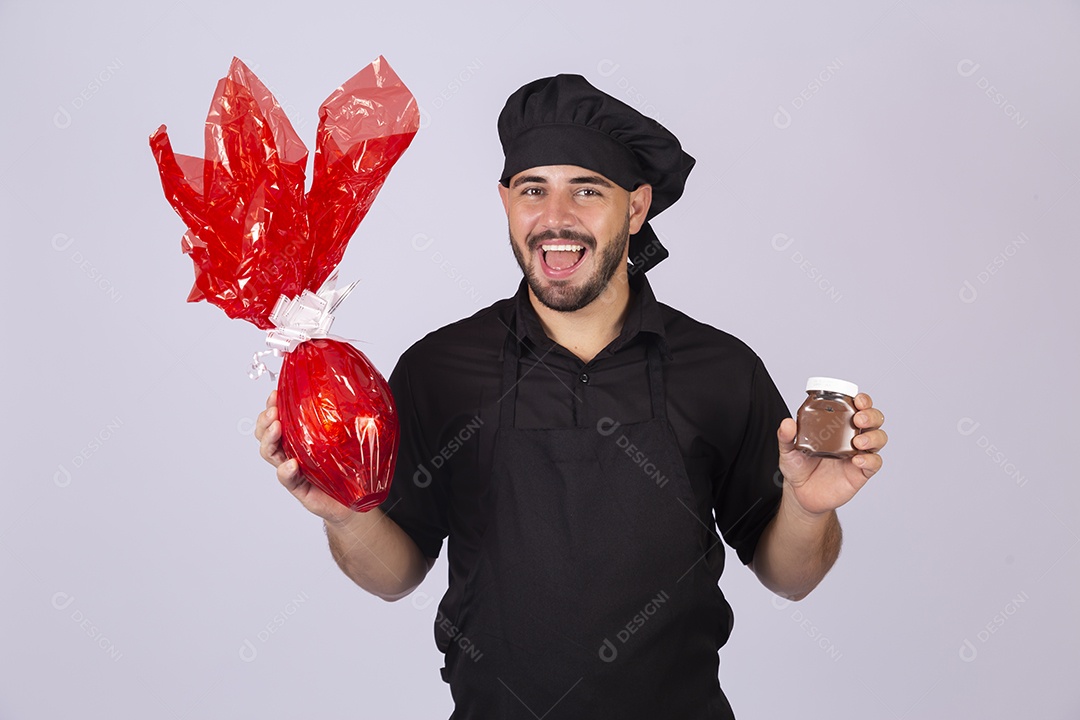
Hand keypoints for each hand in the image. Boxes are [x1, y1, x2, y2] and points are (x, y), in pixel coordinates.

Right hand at [254, 390, 353, 525]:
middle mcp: (292, 451)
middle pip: (266, 434)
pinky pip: (287, 478)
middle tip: (273, 411)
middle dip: (265, 420)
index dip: (272, 405)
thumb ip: (344, 419)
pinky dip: (286, 470)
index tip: (275, 394)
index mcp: (300, 436)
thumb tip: (349, 393)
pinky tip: (291, 464)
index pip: (278, 417)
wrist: (354, 499)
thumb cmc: (350, 467)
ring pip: (270, 453)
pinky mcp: (298, 487)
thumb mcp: (348, 437)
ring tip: (277, 428)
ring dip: (269, 439)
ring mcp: (293, 469)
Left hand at [776, 392, 886, 516]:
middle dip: (871, 415)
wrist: (801, 494)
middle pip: (874, 420)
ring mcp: (858, 454)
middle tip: (858, 419)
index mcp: (837, 426)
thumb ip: (786, 437)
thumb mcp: (788, 450)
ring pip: (878, 438)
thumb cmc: (798, 467)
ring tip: (857, 441)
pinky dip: (870, 460)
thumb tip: (787, 423)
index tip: (858, 400)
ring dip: (873, 436)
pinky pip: (874, 463)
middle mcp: (851, 437)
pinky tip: (857, 460)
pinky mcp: (860, 472)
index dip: (863, 401)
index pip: (857, 407)